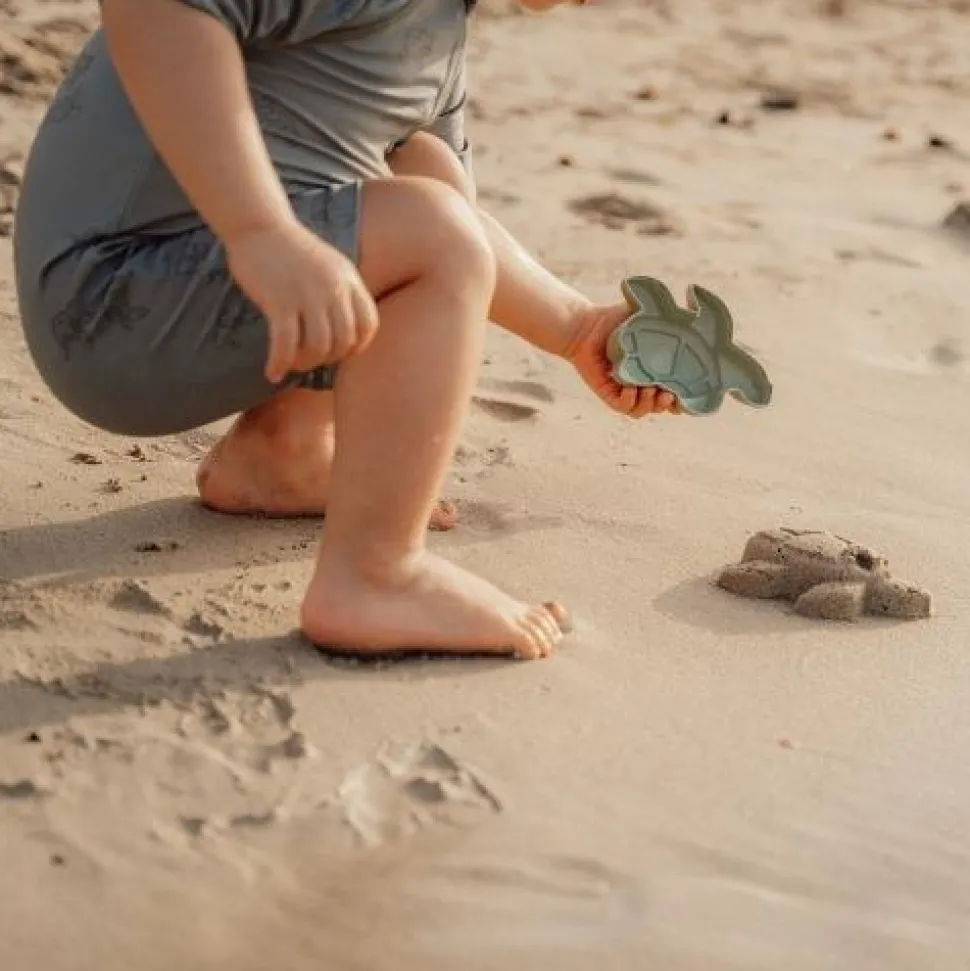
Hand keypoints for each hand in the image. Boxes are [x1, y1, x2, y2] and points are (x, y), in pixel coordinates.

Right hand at [225, 219, 378, 383]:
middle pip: (345, 340)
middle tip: (310, 359)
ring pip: (319, 346)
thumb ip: (342, 292)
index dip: (357, 346)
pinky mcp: (279, 300)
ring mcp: (307, 294)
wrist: (258, 225)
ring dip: (306, 363)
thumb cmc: (291, 250)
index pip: (369, 325)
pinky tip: (272, 373)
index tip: (339, 352)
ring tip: (292, 364)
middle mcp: (333, 288)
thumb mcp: (330, 266)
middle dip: (329, 359)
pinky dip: (280, 363)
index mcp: (349, 279)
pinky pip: (286, 344)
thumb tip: (344, 330)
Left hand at [564, 304, 680, 417]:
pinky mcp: (607, 392)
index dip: (683, 398)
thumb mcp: (647, 313)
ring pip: (642, 410)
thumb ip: (669, 313)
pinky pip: (622, 407)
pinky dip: (629, 402)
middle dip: (667, 405)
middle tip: (669, 394)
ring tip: (651, 391)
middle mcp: (641, 383)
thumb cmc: (615, 318)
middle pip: (661, 406)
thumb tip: (693, 307)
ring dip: (650, 405)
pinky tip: (632, 389)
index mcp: (654, 370)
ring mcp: (624, 389)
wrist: (586, 324)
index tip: (687, 392)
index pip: (675, 391)